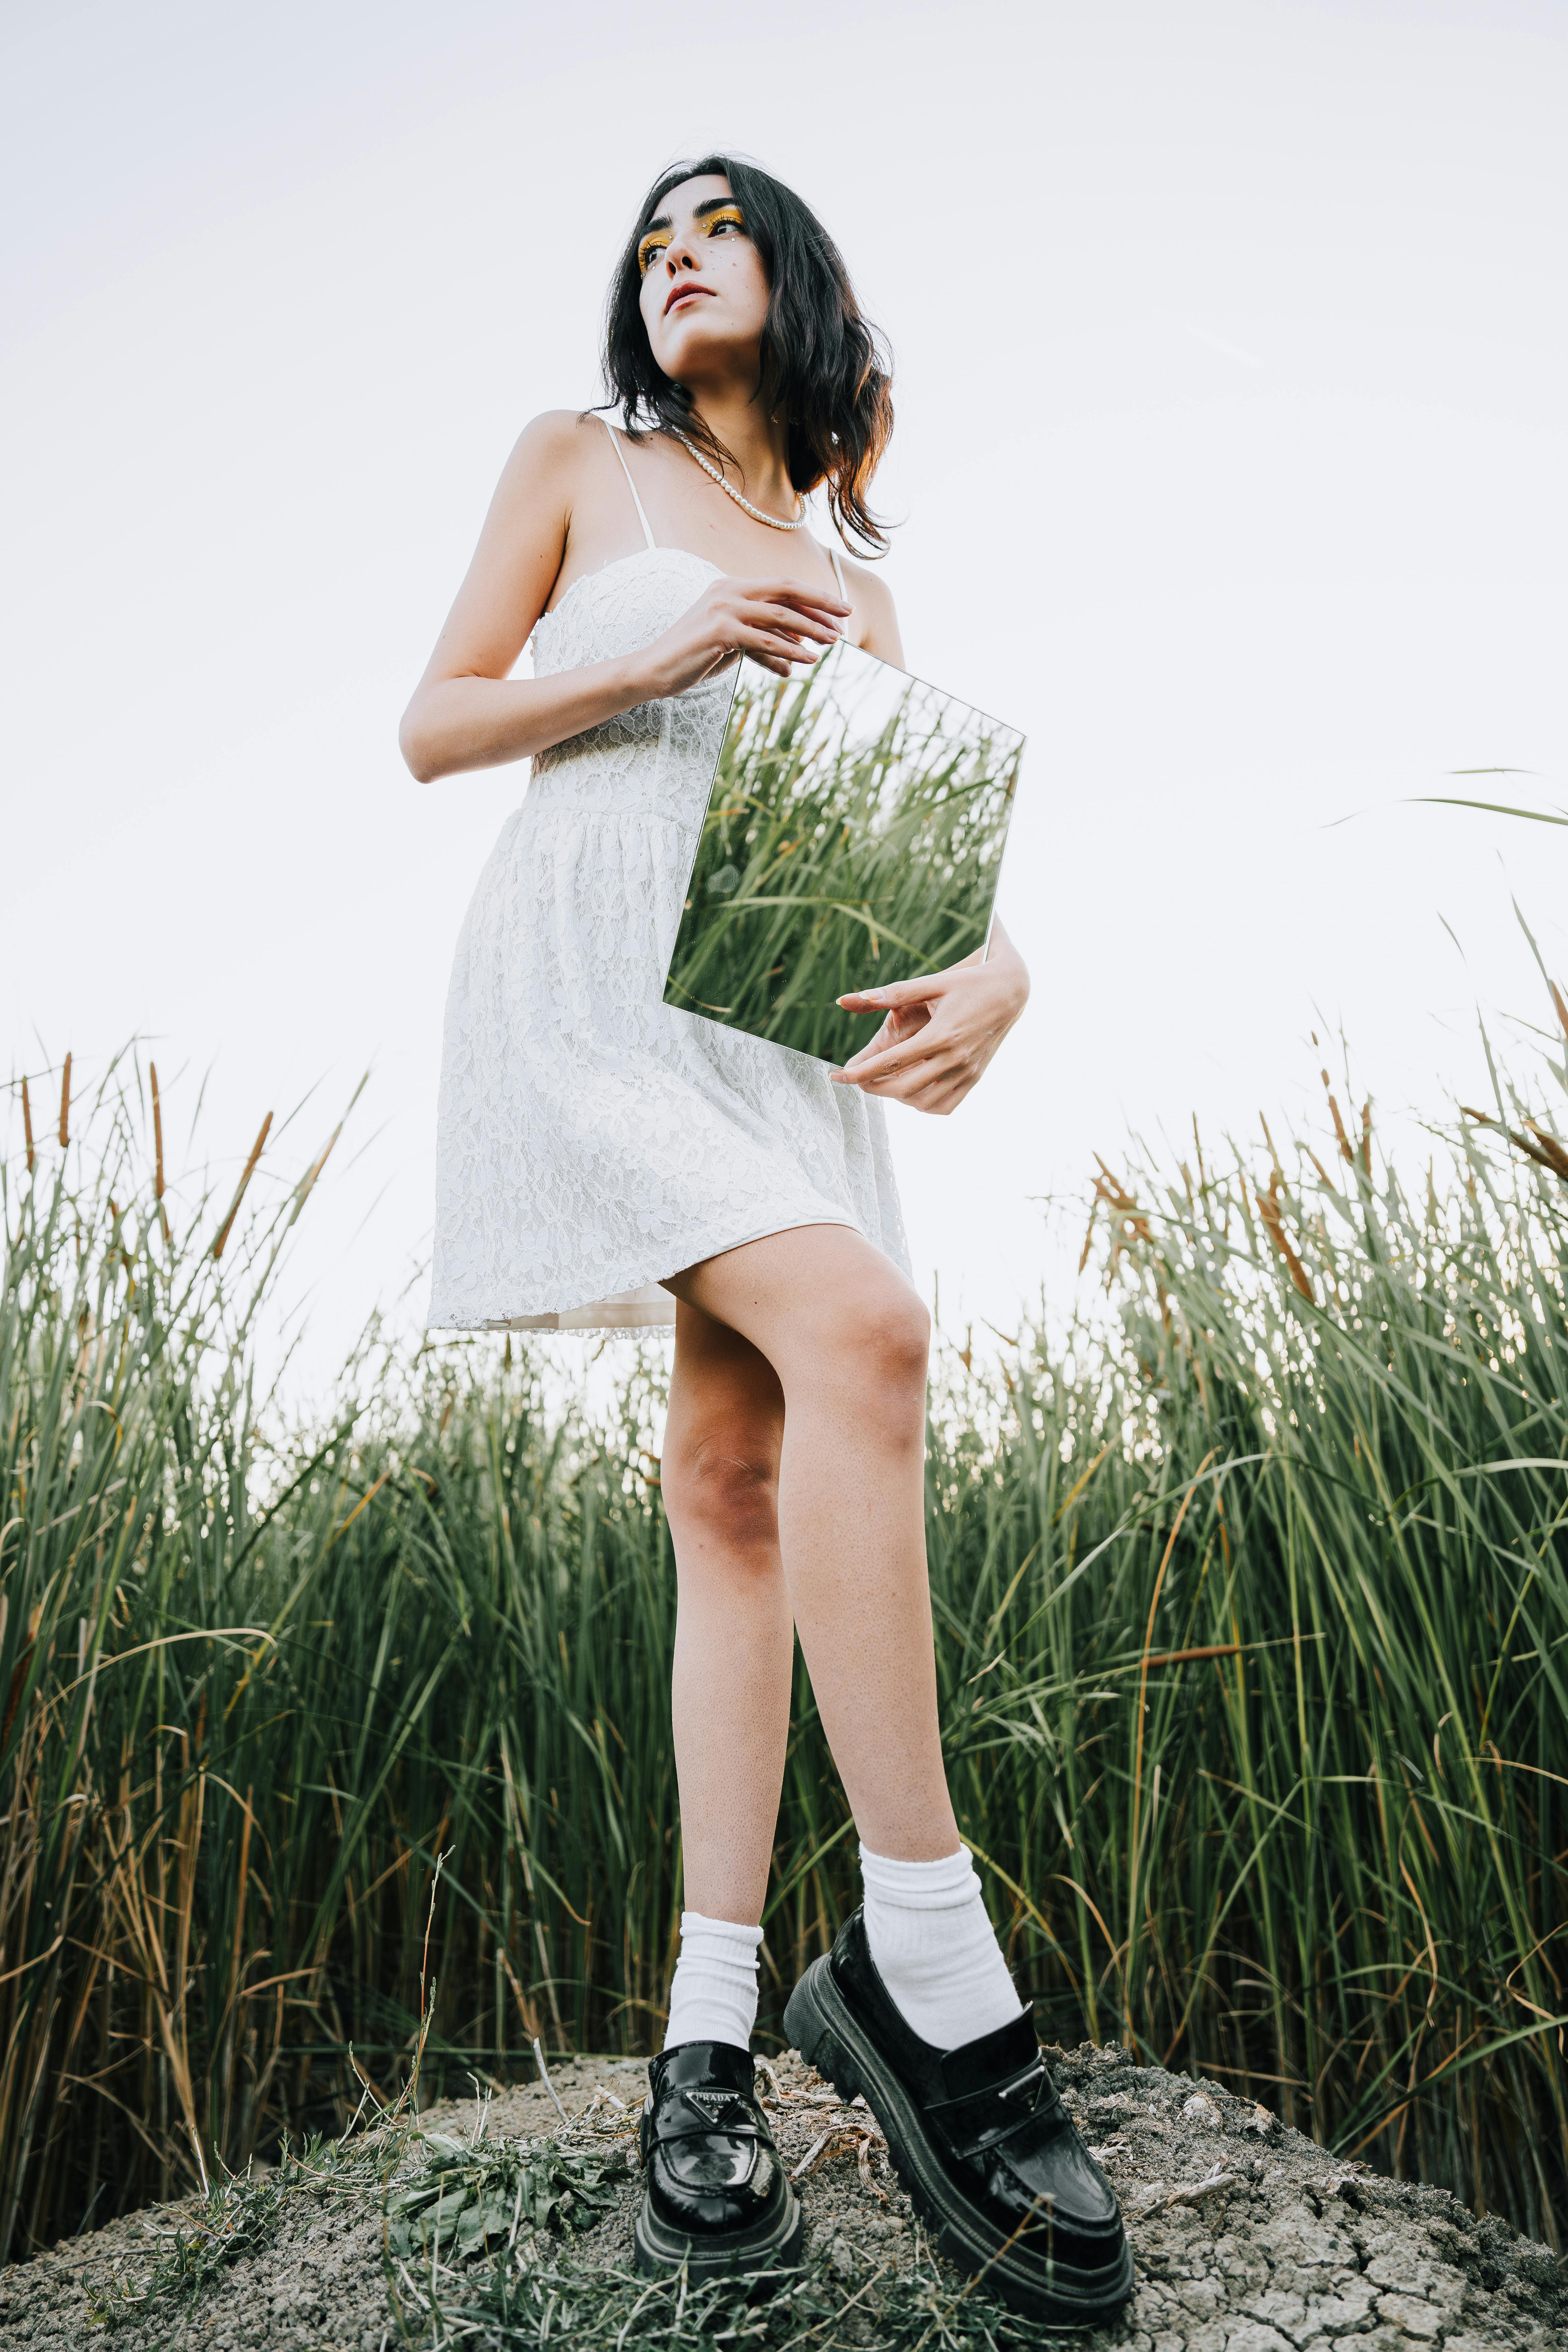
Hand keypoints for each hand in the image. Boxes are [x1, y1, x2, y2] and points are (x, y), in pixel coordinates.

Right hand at [638, 576, 851, 696]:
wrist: (655, 670)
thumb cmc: (694, 658)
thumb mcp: (734, 646)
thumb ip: (763, 644)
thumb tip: (795, 661)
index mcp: (732, 586)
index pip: (781, 585)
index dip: (812, 596)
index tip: (839, 608)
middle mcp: (728, 589)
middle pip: (785, 590)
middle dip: (820, 603)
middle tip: (847, 615)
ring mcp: (722, 608)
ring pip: (778, 615)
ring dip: (810, 628)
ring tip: (833, 642)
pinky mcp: (719, 631)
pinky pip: (764, 639)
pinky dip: (789, 650)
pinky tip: (807, 660)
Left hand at [829, 918, 1029, 1115]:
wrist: (1012, 991)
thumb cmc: (968, 982)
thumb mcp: (932, 982)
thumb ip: (893, 993)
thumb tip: (850, 999)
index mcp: (941, 1034)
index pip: (891, 1063)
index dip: (858, 1073)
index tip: (835, 1077)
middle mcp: (955, 1058)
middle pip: (903, 1088)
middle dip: (873, 1087)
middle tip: (856, 1078)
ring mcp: (967, 1072)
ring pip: (923, 1102)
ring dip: (897, 1097)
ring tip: (883, 1081)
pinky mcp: (975, 1078)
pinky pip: (945, 1105)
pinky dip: (923, 1104)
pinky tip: (911, 1089)